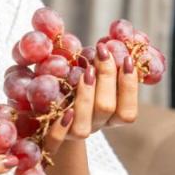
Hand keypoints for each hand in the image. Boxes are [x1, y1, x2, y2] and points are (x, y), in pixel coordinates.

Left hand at [44, 44, 138, 158]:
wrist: (45, 108)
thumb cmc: (74, 80)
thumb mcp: (91, 68)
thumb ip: (105, 58)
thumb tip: (123, 35)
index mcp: (109, 116)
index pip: (127, 112)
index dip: (129, 87)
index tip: (126, 58)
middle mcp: (93, 126)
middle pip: (106, 110)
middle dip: (107, 78)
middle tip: (103, 52)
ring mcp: (71, 133)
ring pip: (84, 127)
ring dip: (87, 95)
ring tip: (87, 70)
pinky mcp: (50, 135)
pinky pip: (55, 139)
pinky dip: (60, 126)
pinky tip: (65, 108)